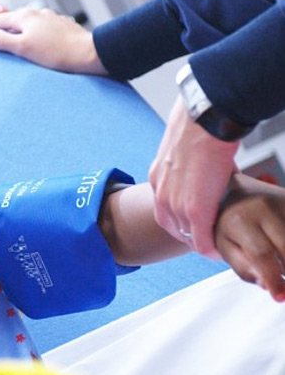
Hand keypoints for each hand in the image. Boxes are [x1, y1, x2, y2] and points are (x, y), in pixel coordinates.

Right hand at [0, 7, 106, 74]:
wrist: (90, 55)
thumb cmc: (58, 53)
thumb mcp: (22, 47)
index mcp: (25, 17)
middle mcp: (37, 15)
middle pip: (9, 23)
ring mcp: (49, 22)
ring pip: (25, 28)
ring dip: (13, 35)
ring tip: (5, 45)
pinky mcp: (60, 32)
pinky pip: (38, 34)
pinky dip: (28, 39)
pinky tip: (30, 48)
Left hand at [148, 96, 239, 257]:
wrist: (204, 121)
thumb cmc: (198, 125)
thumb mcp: (183, 146)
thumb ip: (189, 160)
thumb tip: (206, 160)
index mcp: (157, 177)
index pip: (164, 208)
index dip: (178, 220)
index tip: (189, 226)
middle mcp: (162, 193)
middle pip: (172, 225)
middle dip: (187, 235)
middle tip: (203, 241)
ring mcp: (176, 203)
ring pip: (186, 234)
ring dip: (199, 243)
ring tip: (211, 248)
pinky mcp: (196, 209)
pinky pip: (200, 238)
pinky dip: (208, 248)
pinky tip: (216, 252)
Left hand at [215, 174, 284, 301]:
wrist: (234, 193)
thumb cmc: (229, 226)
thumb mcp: (226, 248)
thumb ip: (244, 268)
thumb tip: (267, 285)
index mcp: (238, 220)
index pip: (260, 253)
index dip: (273, 278)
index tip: (280, 297)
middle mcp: (262, 207)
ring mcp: (281, 201)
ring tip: (280, 266)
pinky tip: (282, 256)